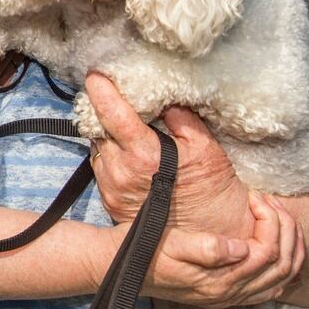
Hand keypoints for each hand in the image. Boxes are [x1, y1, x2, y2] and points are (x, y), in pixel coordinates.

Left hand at [84, 73, 251, 237]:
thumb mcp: (205, 147)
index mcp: (144, 156)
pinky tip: (125, 152)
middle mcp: (121, 173)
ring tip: (121, 126)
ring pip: (96, 148)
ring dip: (105, 134)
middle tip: (110, 95)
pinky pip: (100, 167)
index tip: (96, 74)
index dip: (102, 91)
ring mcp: (111, 188)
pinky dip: (109, 154)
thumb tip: (162, 95)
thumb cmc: (212, 189)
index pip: (113, 115)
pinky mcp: (109, 201)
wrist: (213, 234)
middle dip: (102, 111)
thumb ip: (180, 117)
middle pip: (98, 129)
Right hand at [142, 191, 304, 307]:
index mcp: (219, 280)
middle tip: (270, 202)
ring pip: (282, 278)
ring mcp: (230, 297)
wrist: (119, 265)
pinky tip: (276, 246)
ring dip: (289, 246)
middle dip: (285, 229)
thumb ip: (207, 248)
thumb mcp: (171, 242)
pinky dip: (283, 266)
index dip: (269, 221)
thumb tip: (241, 248)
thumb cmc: (143, 248)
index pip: (266, 252)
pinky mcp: (226, 294)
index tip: (255, 196)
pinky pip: (270, 288)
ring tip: (278, 217)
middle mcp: (229, 293)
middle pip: (282, 266)